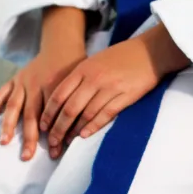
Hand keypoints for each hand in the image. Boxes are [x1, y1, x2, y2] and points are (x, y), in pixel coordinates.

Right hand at [0, 23, 88, 159]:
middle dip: (29, 137)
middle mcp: (36, 84)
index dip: (54, 134)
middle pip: (32, 114)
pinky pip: (1, 95)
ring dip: (9, 125)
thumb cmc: (73, 71)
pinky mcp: (14, 80)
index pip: (53, 115)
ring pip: (14, 105)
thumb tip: (73, 137)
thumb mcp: (78, 86)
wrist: (62, 46)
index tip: (55, 153)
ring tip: (4, 142)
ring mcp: (22, 82)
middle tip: (27, 156)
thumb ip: (74, 108)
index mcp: (55, 86)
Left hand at [39, 23, 187, 157]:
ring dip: (74, 131)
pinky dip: (93, 126)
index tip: (42, 126)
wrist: (149, 51)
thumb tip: (63, 101)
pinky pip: (105, 115)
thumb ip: (79, 78)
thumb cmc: (121, 56)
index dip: (49, 113)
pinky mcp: (125, 96)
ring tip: (66, 142)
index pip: (59, 94)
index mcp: (83, 69)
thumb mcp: (95, 61)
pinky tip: (85, 135)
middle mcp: (94, 79)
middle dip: (58, 128)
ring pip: (86, 114)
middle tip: (51, 142)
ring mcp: (110, 88)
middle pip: (70, 109)